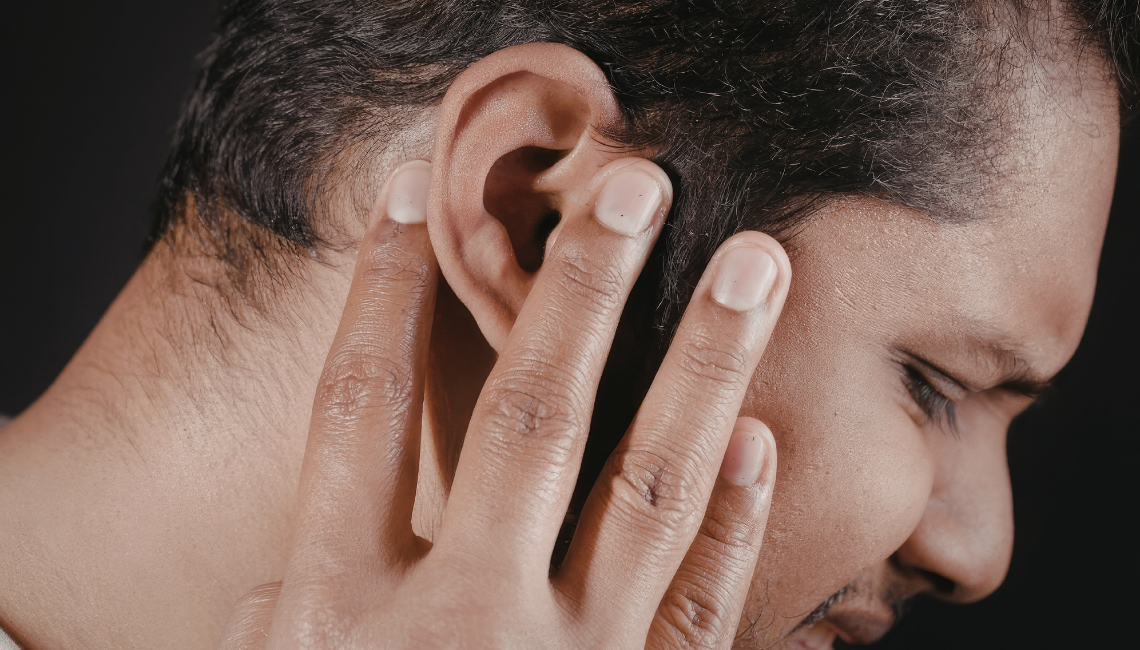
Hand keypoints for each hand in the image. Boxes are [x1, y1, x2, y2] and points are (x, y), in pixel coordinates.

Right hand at [218, 157, 790, 648]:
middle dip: (585, 291)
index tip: (407, 190)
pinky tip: (761, 436)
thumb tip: (326, 521)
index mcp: (343, 610)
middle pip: (529, 419)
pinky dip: (734, 519)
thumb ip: (299, 598)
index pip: (359, 408)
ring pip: (647, 492)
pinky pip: (701, 609)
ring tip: (757, 271)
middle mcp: (461, 623)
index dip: (379, 291)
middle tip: (641, 183)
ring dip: (706, 371)